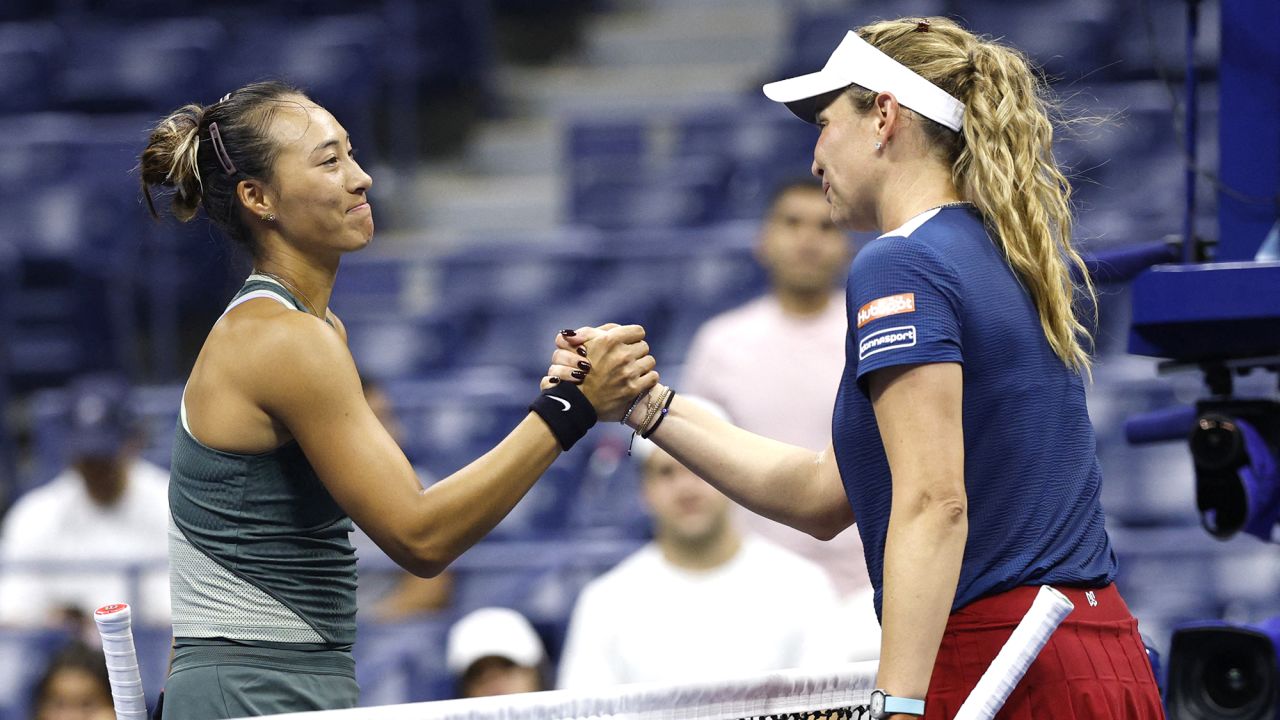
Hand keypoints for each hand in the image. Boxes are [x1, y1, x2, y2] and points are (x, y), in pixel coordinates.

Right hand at [542, 324, 657, 420]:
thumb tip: (618, 328)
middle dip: (636, 351)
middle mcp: (621, 355)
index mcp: (609, 340)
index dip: (633, 337)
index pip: (638, 331)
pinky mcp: (633, 388)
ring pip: (650, 361)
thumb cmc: (578, 368)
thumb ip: (602, 331)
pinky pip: (653, 376)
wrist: (576, 400)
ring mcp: (628, 373)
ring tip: (631, 370)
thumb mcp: (583, 342)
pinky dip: (647, 378)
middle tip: (626, 359)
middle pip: (644, 346)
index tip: (628, 343)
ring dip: (642, 365)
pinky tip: (637, 380)